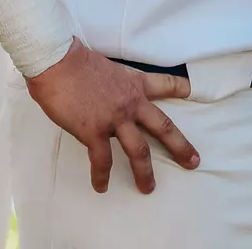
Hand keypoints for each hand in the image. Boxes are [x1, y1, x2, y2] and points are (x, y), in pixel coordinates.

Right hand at [25, 39, 197, 193]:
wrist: (59, 63)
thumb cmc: (77, 62)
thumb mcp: (109, 69)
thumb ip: (115, 86)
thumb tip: (107, 97)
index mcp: (136, 84)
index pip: (167, 85)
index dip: (183, 89)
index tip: (193, 93)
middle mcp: (132, 103)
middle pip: (164, 127)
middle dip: (180, 146)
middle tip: (193, 161)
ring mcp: (115, 119)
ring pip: (139, 150)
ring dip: (144, 172)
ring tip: (149, 188)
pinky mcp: (94, 132)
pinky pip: (102, 160)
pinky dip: (101, 176)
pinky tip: (102, 187)